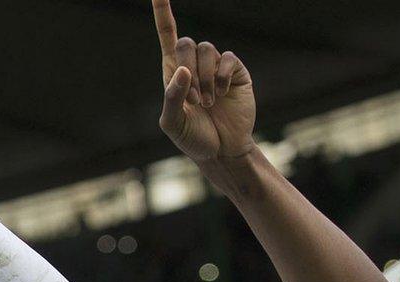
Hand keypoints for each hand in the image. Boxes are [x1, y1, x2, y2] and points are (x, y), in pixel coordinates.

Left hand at [153, 1, 255, 163]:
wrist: (222, 150)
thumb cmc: (193, 138)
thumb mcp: (173, 124)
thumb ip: (172, 98)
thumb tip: (182, 70)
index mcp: (173, 73)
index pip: (167, 36)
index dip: (163, 13)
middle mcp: (194, 65)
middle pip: (187, 42)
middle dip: (186, 69)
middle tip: (192, 99)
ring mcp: (216, 67)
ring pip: (207, 50)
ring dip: (203, 79)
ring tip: (207, 103)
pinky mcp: (236, 71)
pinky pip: (227, 59)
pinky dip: (220, 78)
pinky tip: (221, 96)